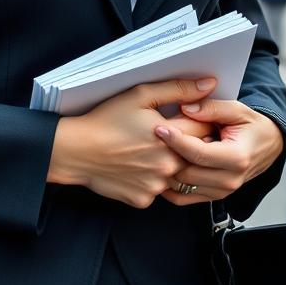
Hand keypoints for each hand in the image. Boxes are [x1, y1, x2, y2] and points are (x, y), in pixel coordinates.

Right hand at [47, 78, 217, 208]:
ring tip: (152, 149)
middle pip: (196, 154)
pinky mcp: (144, 200)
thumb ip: (178, 90)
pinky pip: (158, 190)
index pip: (205, 128)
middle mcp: (168, 165)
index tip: (189, 116)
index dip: (200, 119)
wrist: (77, 150)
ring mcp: (157, 186)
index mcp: (171, 137)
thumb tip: (209, 84)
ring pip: (179, 175)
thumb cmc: (107, 119)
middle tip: (169, 133)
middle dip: (189, 142)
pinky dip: (153, 178)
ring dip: (173, 163)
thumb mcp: (141, 95)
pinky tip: (139, 165)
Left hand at [155, 99, 284, 205]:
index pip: (198, 153)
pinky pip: (183, 197)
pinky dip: (169, 185)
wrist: (268, 147)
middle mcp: (229, 180)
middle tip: (152, 137)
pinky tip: (162, 167)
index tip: (159, 127)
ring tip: (156, 150)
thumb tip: (186, 108)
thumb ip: (212, 108)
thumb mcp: (237, 110)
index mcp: (236, 158)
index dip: (177, 141)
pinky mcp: (214, 197)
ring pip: (182, 186)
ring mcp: (222, 192)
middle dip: (168, 155)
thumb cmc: (252, 126)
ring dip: (166, 169)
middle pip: (187, 172)